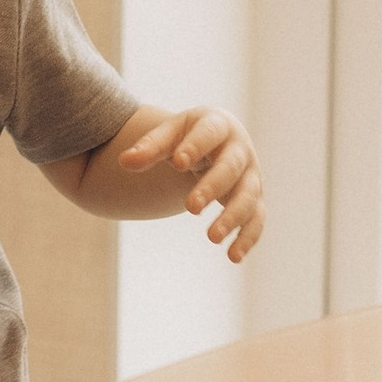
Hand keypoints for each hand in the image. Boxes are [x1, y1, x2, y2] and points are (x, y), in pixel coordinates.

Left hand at [120, 106, 264, 258]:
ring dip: (232, 217)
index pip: (208, 134)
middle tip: (191, 208)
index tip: (178, 163)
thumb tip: (124, 162)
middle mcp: (240, 149)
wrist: (218, 141)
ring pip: (248, 196)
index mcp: (218, 125)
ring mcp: (251, 175)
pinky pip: (257, 219)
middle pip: (230, 167)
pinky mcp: (255, 199)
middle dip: (212, 187)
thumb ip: (149, 147)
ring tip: (211, 237)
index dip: (195, 147)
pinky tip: (233, 256)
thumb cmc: (189, 137)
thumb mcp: (169, 135)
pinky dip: (248, 237)